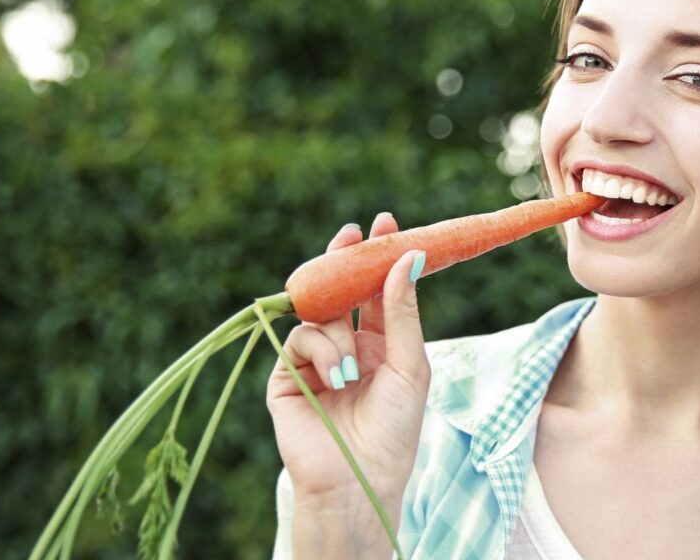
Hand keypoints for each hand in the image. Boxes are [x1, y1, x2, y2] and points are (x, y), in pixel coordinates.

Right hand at [267, 212, 429, 508]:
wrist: (360, 477)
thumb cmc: (395, 429)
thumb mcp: (411, 364)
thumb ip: (403, 311)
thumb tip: (408, 257)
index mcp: (381, 343)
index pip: (376, 290)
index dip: (378, 257)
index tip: (385, 222)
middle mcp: (347, 346)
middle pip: (340, 291)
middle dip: (344, 260)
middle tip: (352, 234)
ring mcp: (314, 359)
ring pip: (319, 313)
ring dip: (338, 332)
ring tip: (352, 370)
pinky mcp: (288, 375)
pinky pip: (299, 338)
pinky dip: (320, 350)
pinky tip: (337, 377)